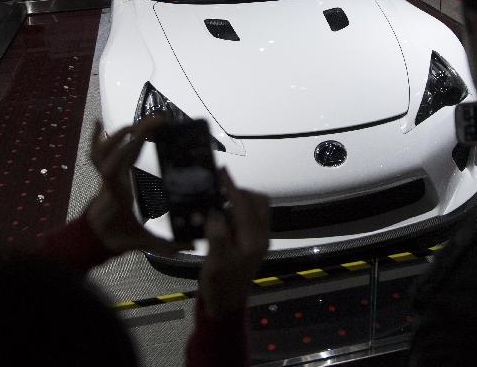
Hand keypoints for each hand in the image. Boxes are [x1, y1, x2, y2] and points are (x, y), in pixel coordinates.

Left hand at [87, 120, 191, 254]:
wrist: (92, 240)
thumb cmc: (117, 238)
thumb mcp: (144, 243)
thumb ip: (169, 246)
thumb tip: (194, 244)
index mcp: (119, 192)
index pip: (116, 166)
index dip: (126, 147)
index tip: (145, 133)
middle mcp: (109, 179)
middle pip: (117, 149)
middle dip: (138, 131)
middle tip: (161, 120)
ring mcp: (104, 175)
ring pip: (102, 149)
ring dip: (120, 132)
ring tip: (140, 122)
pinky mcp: (103, 175)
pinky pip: (95, 153)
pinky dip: (95, 136)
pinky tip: (99, 121)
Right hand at [199, 169, 269, 317]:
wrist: (226, 305)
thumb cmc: (220, 284)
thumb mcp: (215, 262)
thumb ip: (217, 235)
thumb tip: (216, 213)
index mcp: (254, 239)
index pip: (244, 205)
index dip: (232, 187)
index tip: (221, 171)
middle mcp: (261, 236)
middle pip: (258, 201)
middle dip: (239, 192)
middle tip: (218, 190)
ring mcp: (259, 239)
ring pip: (256, 208)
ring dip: (239, 201)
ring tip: (217, 203)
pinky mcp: (253, 242)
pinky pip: (250, 217)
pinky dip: (238, 211)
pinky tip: (220, 216)